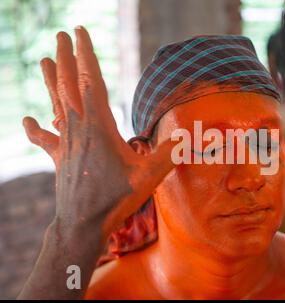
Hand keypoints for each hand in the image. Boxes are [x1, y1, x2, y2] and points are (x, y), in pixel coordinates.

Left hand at [23, 26, 174, 242]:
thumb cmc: (116, 198)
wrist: (83, 223)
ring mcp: (66, 142)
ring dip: (51, 80)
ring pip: (56, 104)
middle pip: (69, 85)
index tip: (80, 33)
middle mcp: (79, 129)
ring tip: (45, 60)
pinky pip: (46, 138)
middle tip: (62, 35)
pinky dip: (37, 127)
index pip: (92, 82)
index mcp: (99, 126)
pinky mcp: (60, 158)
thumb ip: (170, 152)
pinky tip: (30, 119)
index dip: (86, 55)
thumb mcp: (150, 175)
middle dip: (66, 57)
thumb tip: (191, 136)